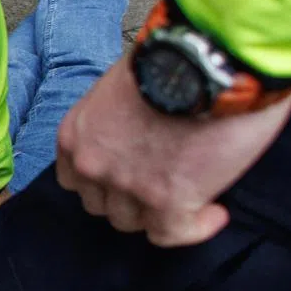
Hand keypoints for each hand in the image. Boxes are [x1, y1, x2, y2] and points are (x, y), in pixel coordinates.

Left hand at [56, 58, 290, 246]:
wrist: (208, 57)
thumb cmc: (171, 55)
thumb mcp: (122, 81)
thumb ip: (117, 114)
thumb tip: (137, 128)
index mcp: (76, 134)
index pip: (75, 179)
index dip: (103, 181)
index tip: (130, 173)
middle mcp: (92, 164)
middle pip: (103, 205)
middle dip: (131, 198)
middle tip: (165, 181)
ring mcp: (126, 186)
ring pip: (133, 222)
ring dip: (161, 212)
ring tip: (194, 191)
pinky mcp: (166, 202)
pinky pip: (171, 234)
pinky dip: (195, 227)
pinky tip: (215, 212)